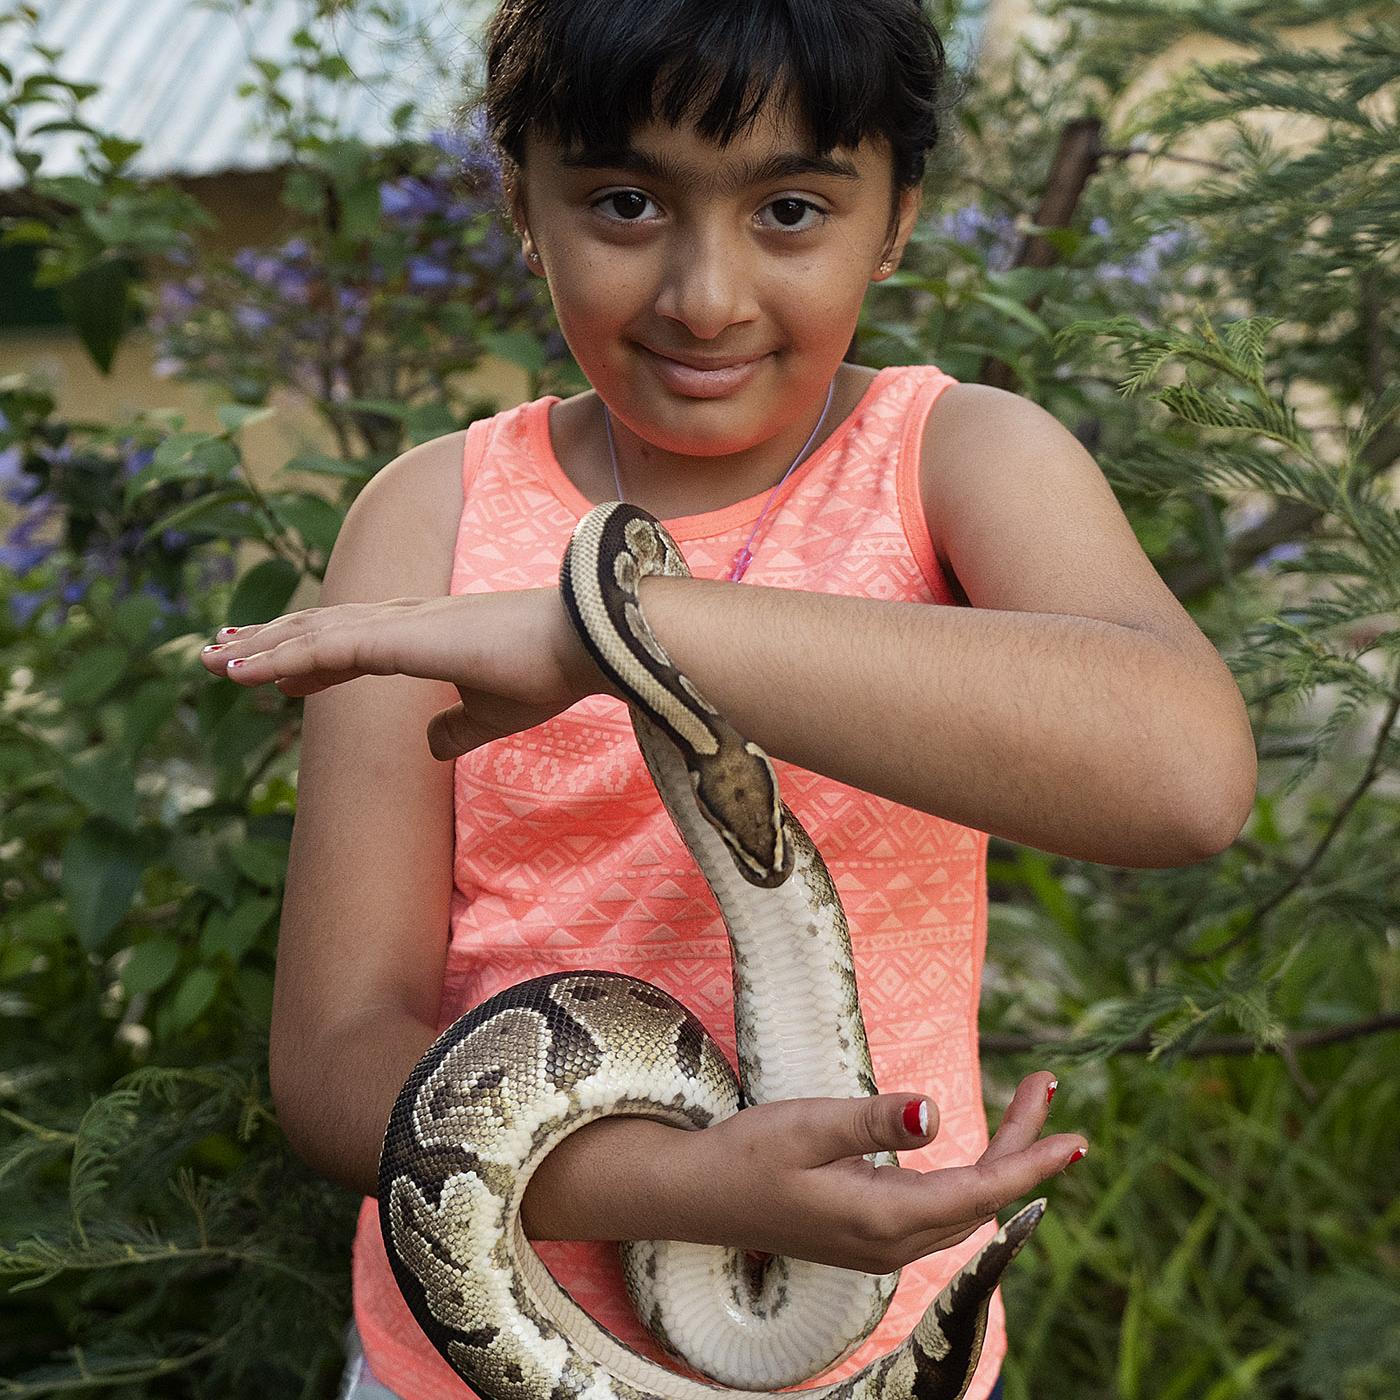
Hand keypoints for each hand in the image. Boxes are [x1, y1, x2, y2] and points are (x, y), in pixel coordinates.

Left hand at [200, 588, 615, 759]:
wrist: (586, 643)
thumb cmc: (548, 672)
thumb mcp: (493, 712)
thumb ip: (456, 727)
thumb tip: (428, 744)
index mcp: (427, 634)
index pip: (350, 641)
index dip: (306, 655)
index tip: (268, 672)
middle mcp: (406, 618)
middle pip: (321, 627)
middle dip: (269, 641)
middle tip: (220, 653)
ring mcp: (402, 622)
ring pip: (314, 633)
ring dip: (261, 647)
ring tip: (213, 661)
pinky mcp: (403, 636)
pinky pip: (327, 646)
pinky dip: (280, 656)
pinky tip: (245, 669)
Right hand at [672, 1072, 1083, 1272]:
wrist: (697, 1196)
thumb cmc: (746, 1155)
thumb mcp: (807, 1126)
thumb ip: (873, 1121)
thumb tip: (937, 1113)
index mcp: (884, 1219)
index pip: (980, 1191)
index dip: (1031, 1163)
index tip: (1075, 1138)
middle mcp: (892, 1243)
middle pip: (981, 1197)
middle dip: (1022, 1146)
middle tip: (1047, 1086)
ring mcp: (881, 1244)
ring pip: (963, 1203)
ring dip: (1000, 1158)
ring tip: (1028, 1105)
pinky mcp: (869, 1233)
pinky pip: (941, 1208)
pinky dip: (972, 1176)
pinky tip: (979, 1153)